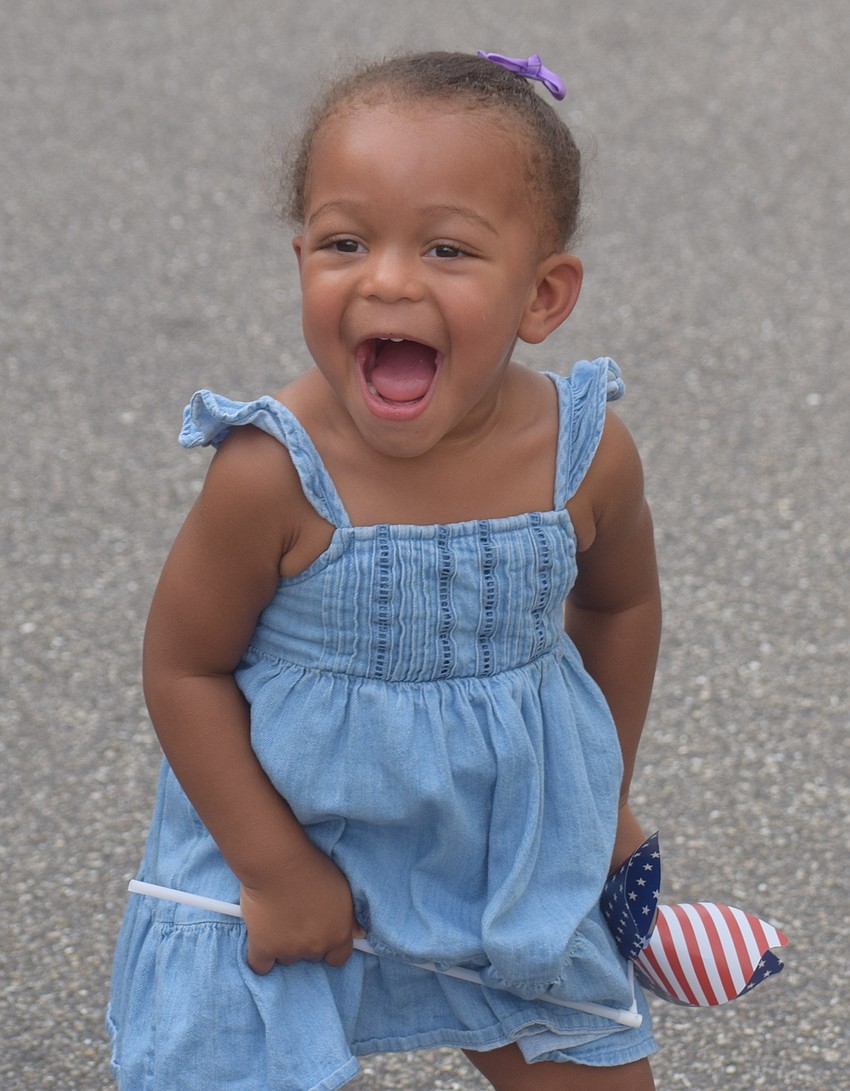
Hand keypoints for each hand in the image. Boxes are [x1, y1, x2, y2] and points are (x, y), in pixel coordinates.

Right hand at [240, 842, 365, 974]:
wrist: (279, 862)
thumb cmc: (312, 867)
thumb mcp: (342, 887)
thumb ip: (350, 915)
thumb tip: (358, 934)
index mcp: (338, 933)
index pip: (338, 957)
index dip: (330, 947)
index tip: (321, 935)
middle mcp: (316, 947)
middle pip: (312, 956)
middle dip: (305, 941)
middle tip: (297, 917)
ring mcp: (289, 950)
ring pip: (287, 958)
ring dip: (283, 945)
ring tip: (277, 919)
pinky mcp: (263, 948)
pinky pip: (261, 966)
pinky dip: (261, 958)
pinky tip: (261, 942)